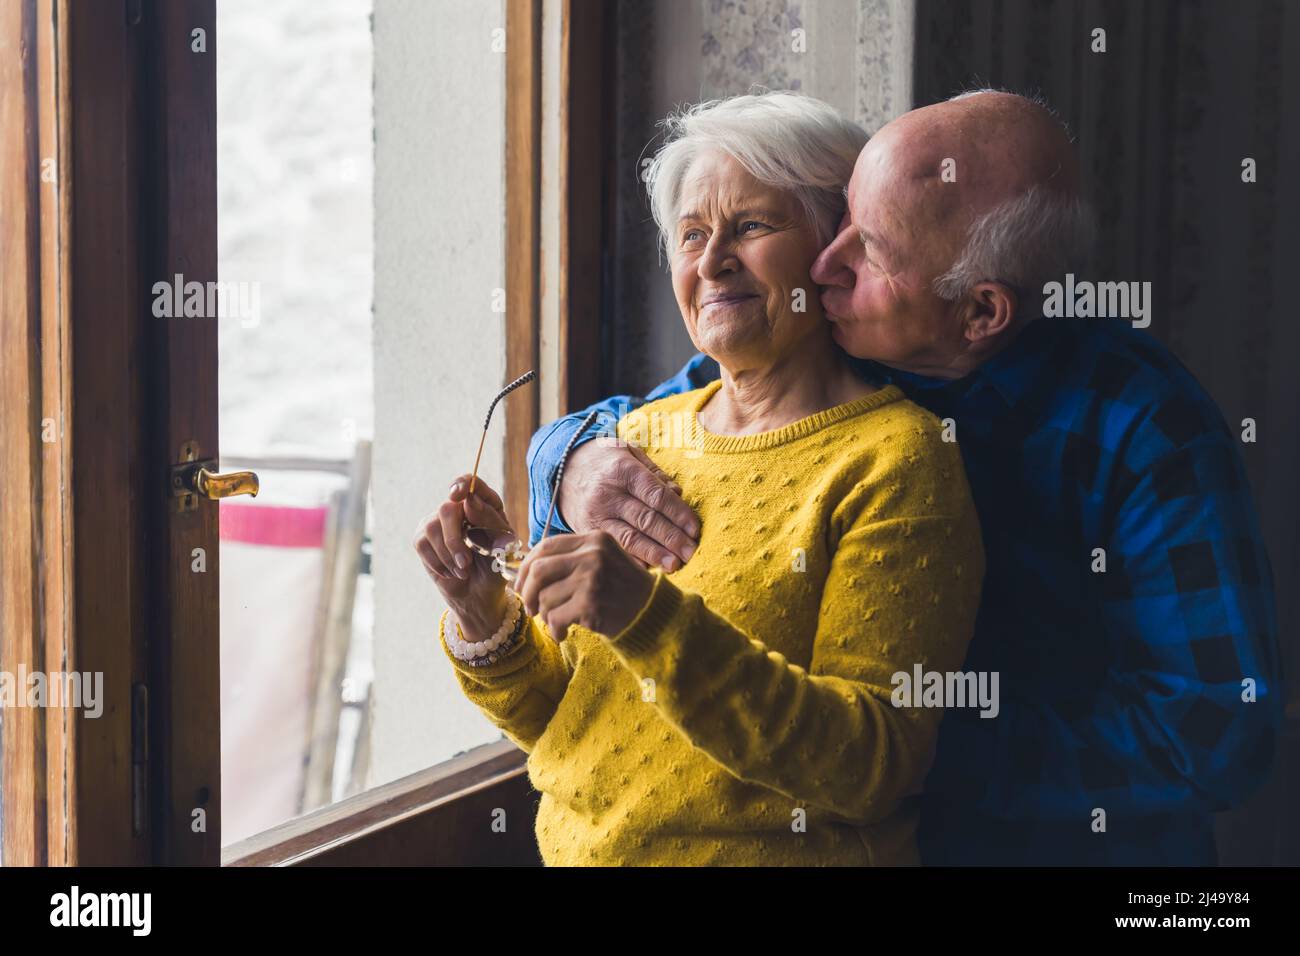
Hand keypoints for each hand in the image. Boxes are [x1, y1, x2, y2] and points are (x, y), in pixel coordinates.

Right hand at [412, 474, 514, 641]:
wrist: (479, 595)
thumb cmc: (495, 568)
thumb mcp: (501, 546)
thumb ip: (489, 522)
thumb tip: (469, 501)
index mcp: (485, 505)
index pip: (471, 483)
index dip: (463, 484)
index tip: (458, 495)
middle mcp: (460, 508)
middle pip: (446, 508)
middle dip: (455, 540)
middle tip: (466, 563)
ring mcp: (439, 521)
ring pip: (432, 527)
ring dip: (448, 555)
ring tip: (463, 570)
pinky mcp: (423, 538)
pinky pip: (422, 543)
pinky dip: (439, 562)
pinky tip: (452, 572)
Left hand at [513, 531, 654, 641]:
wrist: (653, 612)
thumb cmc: (622, 590)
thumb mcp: (602, 561)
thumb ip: (571, 559)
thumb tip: (526, 570)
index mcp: (593, 539)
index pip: (545, 546)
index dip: (526, 566)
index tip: (520, 584)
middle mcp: (592, 554)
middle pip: (539, 570)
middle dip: (527, 592)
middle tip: (529, 608)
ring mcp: (592, 578)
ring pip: (545, 597)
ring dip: (545, 615)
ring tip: (556, 622)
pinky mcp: (590, 603)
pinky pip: (555, 617)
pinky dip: (554, 629)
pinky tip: (563, 632)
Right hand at [557, 437, 699, 570]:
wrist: (562, 470)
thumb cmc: (606, 461)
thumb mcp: (629, 453)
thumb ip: (655, 473)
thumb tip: (678, 492)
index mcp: (623, 471)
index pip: (656, 495)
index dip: (678, 513)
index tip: (695, 529)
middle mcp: (608, 494)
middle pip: (646, 519)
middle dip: (672, 538)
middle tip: (692, 552)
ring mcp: (596, 515)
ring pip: (629, 538)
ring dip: (654, 554)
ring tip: (675, 565)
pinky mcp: (587, 531)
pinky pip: (612, 548)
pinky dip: (631, 560)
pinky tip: (648, 570)